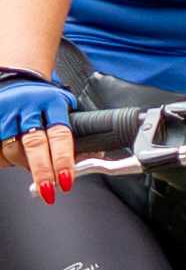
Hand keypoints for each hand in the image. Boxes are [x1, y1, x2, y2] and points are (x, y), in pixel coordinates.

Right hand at [0, 75, 70, 197]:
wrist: (18, 78)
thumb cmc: (44, 100)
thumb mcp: (64, 108)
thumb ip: (74, 132)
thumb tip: (92, 158)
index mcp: (53, 103)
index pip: (60, 135)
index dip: (63, 160)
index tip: (66, 180)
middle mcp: (28, 107)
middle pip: (34, 145)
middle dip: (42, 171)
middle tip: (48, 190)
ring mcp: (7, 112)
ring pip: (12, 150)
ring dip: (24, 166)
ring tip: (33, 167)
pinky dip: (6, 160)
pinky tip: (13, 158)